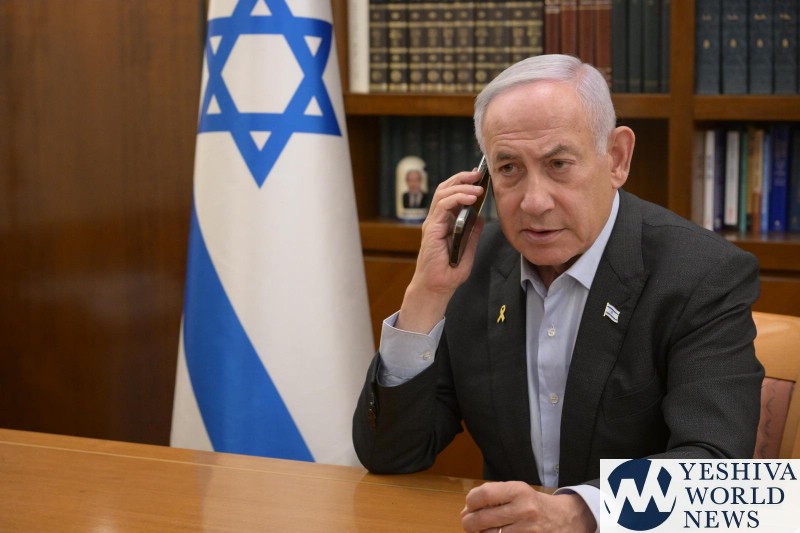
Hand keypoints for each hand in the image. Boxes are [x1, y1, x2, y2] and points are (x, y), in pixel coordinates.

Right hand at [396, 170, 485, 333]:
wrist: (436, 288)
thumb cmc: (448, 273)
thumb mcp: (468, 249)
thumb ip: (472, 233)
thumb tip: (481, 217)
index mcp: (443, 223)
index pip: (450, 195)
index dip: (463, 183)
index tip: (479, 178)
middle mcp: (436, 220)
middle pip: (445, 189)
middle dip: (461, 178)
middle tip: (478, 174)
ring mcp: (432, 224)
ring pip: (443, 194)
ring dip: (461, 187)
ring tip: (477, 186)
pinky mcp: (431, 230)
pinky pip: (442, 207)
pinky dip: (456, 198)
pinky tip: (470, 198)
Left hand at [460, 481, 595, 532]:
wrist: (566, 519)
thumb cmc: (535, 504)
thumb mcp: (517, 492)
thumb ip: (492, 496)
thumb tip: (465, 511)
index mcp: (519, 491)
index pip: (482, 495)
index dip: (469, 502)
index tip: (470, 506)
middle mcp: (523, 510)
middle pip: (480, 520)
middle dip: (469, 523)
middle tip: (469, 523)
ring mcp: (527, 531)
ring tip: (486, 529)